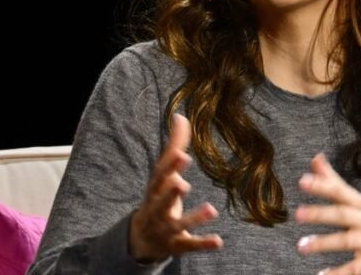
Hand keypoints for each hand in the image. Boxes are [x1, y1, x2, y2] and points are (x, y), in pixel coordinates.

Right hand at [129, 114, 222, 261]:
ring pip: (179, 224)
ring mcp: (168, 229)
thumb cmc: (157, 197)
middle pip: (163, 201)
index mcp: (155, 189)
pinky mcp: (178, 245)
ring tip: (211, 209)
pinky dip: (203, 243)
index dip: (169, 166)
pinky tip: (218, 241)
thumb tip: (181, 116)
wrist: (142, 239)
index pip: (160, 176)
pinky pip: (191, 244)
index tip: (181, 154)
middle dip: (171, 193)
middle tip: (182, 183)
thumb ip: (174, 146)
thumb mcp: (162, 174)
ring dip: (194, 218)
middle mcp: (158, 209)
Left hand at [295, 153, 360, 274]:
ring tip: (301, 246)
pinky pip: (356, 268)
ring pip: (347, 241)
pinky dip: (340, 272)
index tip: (302, 181)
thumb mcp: (354, 203)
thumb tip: (315, 158)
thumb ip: (334, 182)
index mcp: (360, 204)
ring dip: (324, 243)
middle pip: (343, 215)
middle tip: (297, 214)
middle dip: (321, 213)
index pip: (340, 192)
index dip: (322, 185)